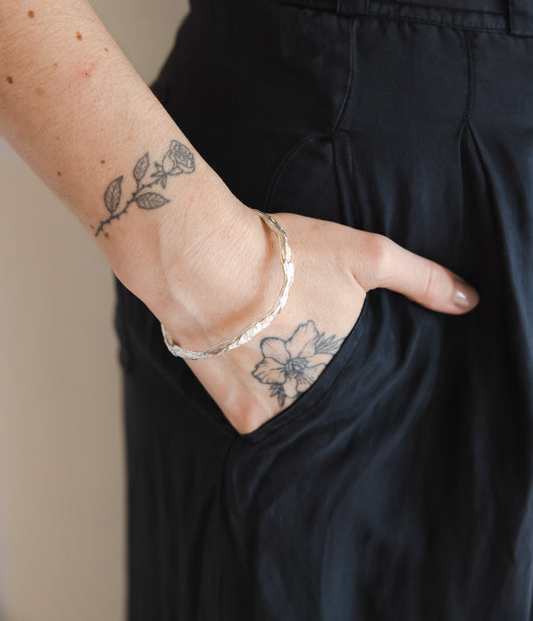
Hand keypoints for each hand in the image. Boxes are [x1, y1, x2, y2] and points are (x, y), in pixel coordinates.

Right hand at [159, 209, 479, 435]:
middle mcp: (320, 397)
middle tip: (308, 347)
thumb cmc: (287, 256)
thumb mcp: (365, 255)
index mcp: (352, 366)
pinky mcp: (242, 416)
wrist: (204, 264)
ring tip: (280, 354)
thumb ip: (420, 277)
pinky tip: (255, 368)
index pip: (373, 385)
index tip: (346, 348)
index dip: (360, 366)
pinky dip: (262, 399)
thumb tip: (469, 301)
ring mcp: (280, 411)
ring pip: (300, 412)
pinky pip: (262, 419)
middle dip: (326, 379)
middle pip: (334, 399)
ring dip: (294, 393)